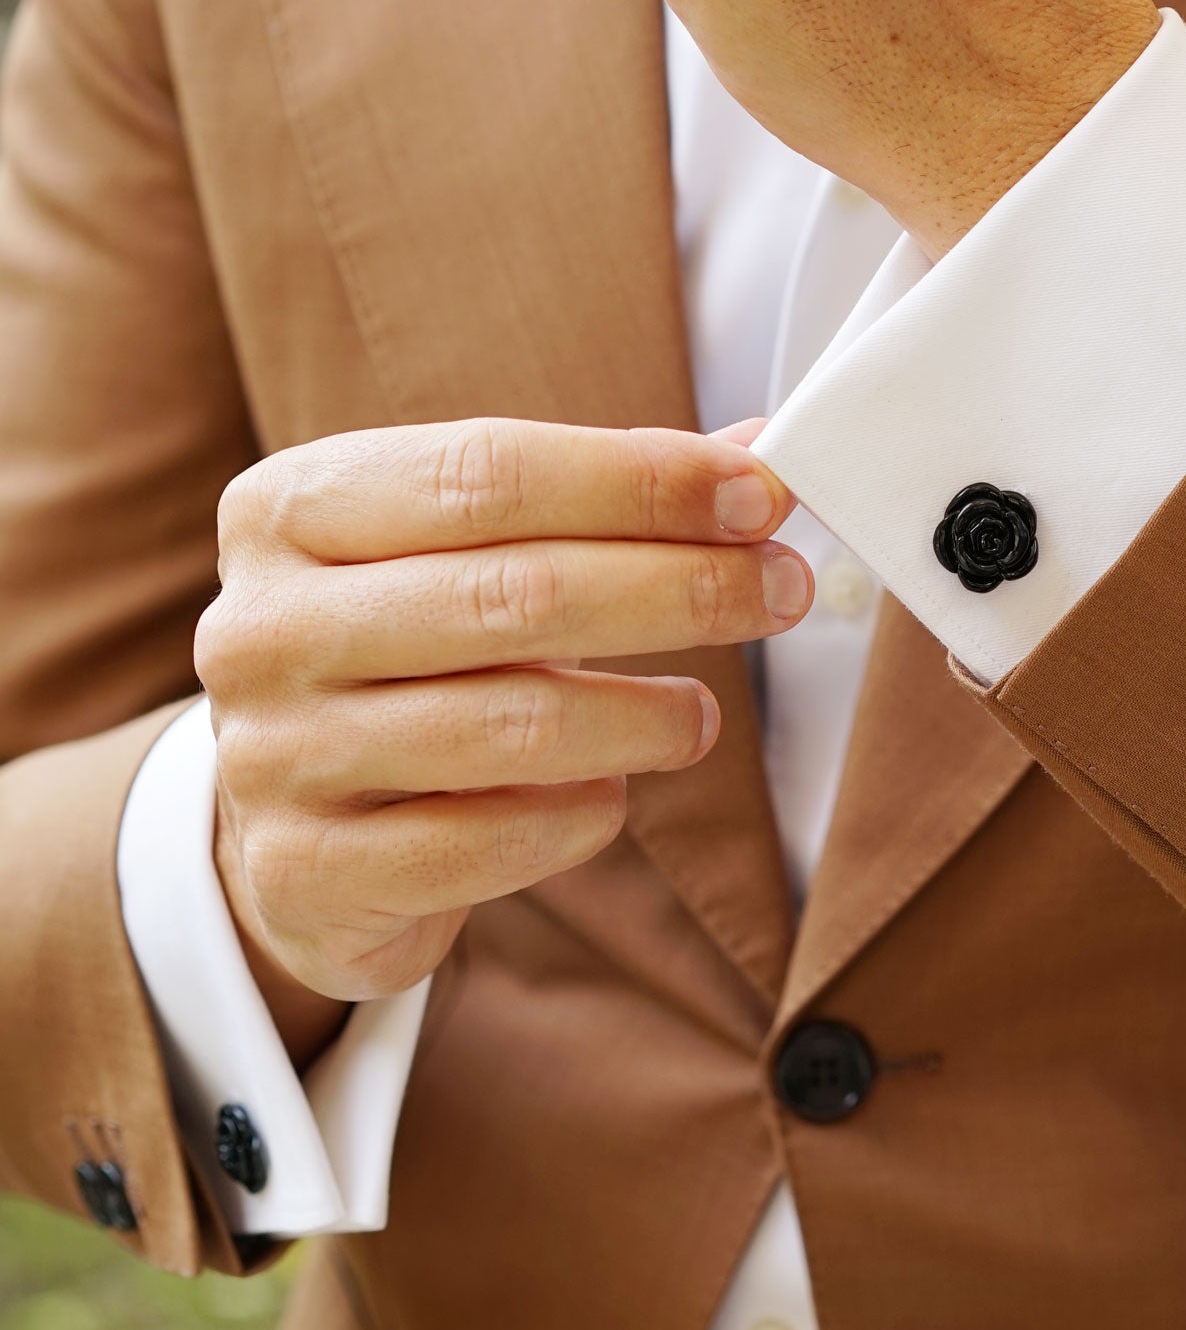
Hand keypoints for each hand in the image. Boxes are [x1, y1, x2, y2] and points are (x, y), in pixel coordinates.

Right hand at [194, 418, 810, 1043]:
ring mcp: (273, 754)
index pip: (487, 471)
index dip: (640, 480)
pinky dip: (580, 814)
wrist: (295, 834)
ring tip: (702, 716)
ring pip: (512, 724)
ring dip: (644, 716)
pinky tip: (610, 792)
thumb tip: (755, 457)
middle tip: (781, 590)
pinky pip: (489, 841)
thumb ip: (591, 502)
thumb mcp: (462, 560)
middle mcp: (260, 627)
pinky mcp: (306, 873)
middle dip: (677, 586)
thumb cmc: (404, 664)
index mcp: (287, 510)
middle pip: (513, 593)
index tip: (762, 493)